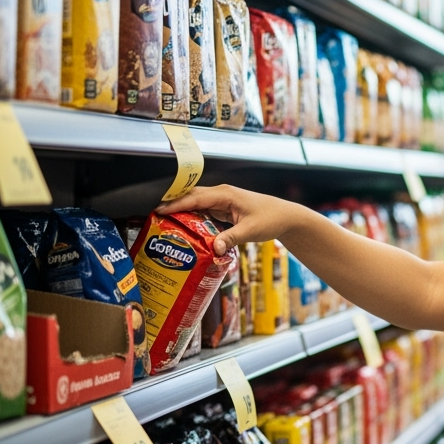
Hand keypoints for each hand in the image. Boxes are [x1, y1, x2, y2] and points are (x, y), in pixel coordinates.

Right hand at [156, 185, 295, 256]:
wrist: (286, 216)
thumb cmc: (271, 218)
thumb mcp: (250, 230)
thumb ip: (230, 238)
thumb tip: (212, 248)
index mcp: (225, 194)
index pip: (195, 198)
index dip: (175, 204)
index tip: (159, 211)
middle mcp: (222, 194)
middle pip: (192, 198)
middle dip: (174, 206)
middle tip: (156, 218)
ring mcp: (223, 201)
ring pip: (197, 205)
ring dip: (183, 212)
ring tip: (166, 225)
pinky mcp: (226, 209)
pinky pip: (205, 212)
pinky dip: (195, 219)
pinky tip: (187, 230)